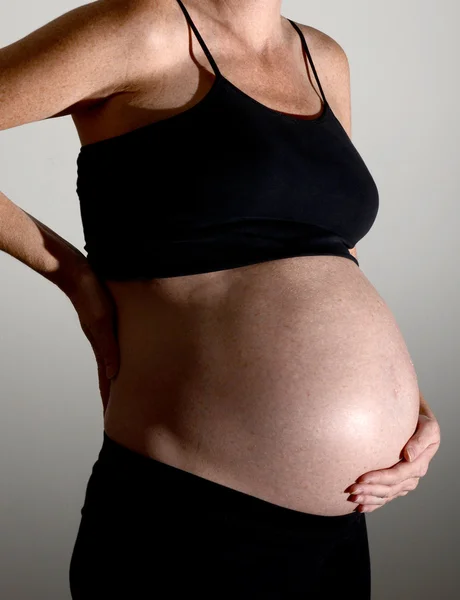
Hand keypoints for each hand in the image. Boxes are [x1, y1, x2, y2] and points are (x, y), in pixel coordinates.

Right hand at [67, 267, 119, 414]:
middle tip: (125, 411)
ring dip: (120, 375)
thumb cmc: (90, 296)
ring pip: (115, 360)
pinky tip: (128, 356)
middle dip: (116, 393)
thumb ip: (108, 348)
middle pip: (110, 374)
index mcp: (101, 347)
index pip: (106, 381)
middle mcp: (103, 343)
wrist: (79, 273)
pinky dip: (121, 356)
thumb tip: (113, 375)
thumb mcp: (101, 323)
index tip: (113, 418)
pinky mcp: (109, 322)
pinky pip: (117, 345)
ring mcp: (105, 333)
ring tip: (130, 389)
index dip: (110, 399)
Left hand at [345, 411, 440, 512]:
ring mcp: (404, 483)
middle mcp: (412, 477)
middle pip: (389, 489)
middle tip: (351, 490)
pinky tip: (361, 508)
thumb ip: (420, 440)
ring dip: (369, 499)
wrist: (418, 424)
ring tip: (353, 499)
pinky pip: (385, 497)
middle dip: (369, 491)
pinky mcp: (397, 484)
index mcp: (419, 465)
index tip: (361, 477)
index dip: (379, 478)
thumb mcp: (428, 428)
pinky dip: (373, 504)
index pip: (396, 475)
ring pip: (386, 496)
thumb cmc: (421, 423)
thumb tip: (408, 456)